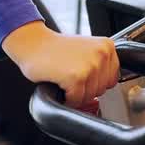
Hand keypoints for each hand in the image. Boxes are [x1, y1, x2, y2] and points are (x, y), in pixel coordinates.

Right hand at [2, 21, 119, 107]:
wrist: (32, 43)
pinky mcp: (77, 77)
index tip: (82, 75)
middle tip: (70, 75)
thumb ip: (101, 65)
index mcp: (107, 46)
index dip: (94, 82)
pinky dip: (66, 98)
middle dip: (85, 89)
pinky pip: (76, 100)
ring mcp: (90, 66)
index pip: (111, 80)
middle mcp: (102, 54)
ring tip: (64, 77)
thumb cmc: (55, 49)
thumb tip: (107, 87)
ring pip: (89, 97)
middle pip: (101, 90)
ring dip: (75, 94)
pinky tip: (59, 83)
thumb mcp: (87, 50)